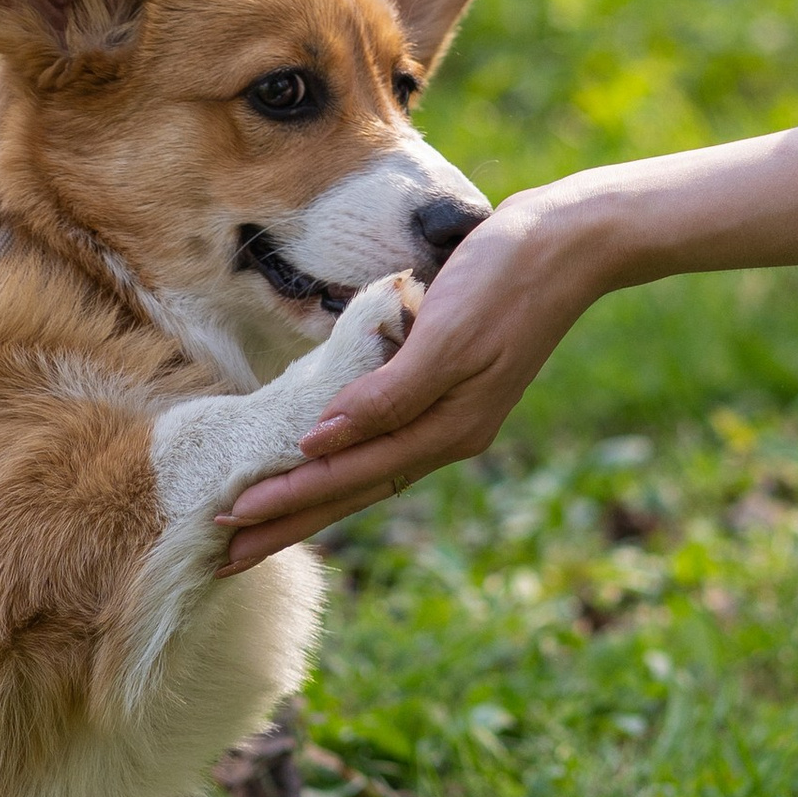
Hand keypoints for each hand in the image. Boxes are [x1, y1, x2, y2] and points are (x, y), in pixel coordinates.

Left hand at [220, 192, 598, 567]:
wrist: (571, 242)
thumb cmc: (504, 278)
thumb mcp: (446, 334)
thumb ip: (388, 395)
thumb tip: (323, 440)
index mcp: (448, 428)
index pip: (349, 476)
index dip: (289, 498)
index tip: (229, 520)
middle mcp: (448, 432)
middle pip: (355, 489)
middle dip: (291, 520)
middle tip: (226, 555)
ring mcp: (452, 413)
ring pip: (367, 469)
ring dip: (312, 498)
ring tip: (262, 522)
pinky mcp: (450, 386)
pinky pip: (384, 439)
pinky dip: (345, 460)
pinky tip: (322, 464)